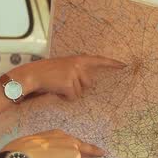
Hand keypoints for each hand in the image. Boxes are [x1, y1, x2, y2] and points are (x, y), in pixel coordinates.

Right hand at [0, 130, 104, 157]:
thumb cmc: (19, 153)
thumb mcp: (30, 147)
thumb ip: (40, 151)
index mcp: (53, 134)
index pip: (70, 140)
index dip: (78, 146)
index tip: (87, 147)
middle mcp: (65, 137)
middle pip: (83, 147)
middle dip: (92, 151)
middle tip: (102, 153)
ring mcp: (72, 147)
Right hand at [8, 55, 125, 99]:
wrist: (33, 74)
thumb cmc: (48, 73)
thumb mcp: (64, 67)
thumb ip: (77, 71)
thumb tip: (88, 84)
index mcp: (78, 59)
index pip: (98, 60)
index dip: (112, 63)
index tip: (124, 65)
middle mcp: (78, 65)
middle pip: (88, 84)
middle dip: (78, 87)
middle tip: (63, 82)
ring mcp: (73, 74)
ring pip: (80, 92)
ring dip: (70, 93)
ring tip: (58, 85)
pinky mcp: (69, 84)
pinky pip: (72, 97)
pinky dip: (65, 97)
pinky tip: (56, 90)